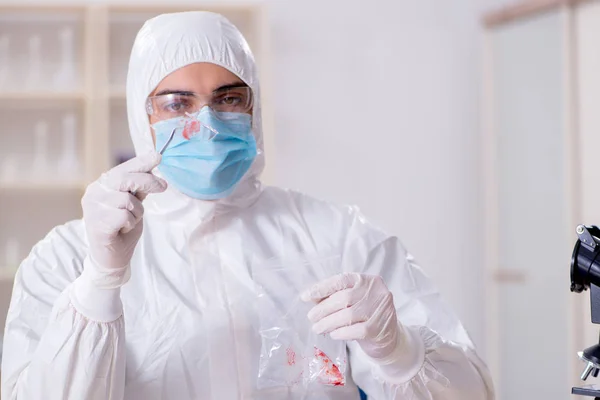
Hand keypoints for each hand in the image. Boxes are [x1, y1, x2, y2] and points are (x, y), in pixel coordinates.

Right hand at [82, 152, 166, 269]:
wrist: (111, 258)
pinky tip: (121, 230)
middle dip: (148, 181)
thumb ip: (138, 189)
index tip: (158, 156)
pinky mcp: (97, 223)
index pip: (123, 168)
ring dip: (137, 213)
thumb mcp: (133, 204)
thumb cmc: (122, 229)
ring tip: (128, 221)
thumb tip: (152, 169)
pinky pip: (125, 216)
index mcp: (101, 185)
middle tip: (163, 187)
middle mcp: (94, 193)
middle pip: (125, 179)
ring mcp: (93, 208)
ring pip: (128, 201)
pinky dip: (130, 224)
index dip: (141, 162)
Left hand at [302, 273, 402, 360]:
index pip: (341, 280)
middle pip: (343, 298)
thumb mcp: (353, 300)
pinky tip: (333, 334)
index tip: (306, 296)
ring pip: (347, 315)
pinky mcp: (379, 328)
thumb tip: (311, 297)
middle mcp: (375, 291)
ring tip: (318, 328)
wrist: (389, 337)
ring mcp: (379, 309)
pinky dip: (340, 333)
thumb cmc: (366, 315)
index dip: (321, 288)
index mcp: (366, 280)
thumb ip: (335, 296)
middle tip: (311, 317)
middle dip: (323, 309)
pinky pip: (354, 330)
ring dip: (328, 323)